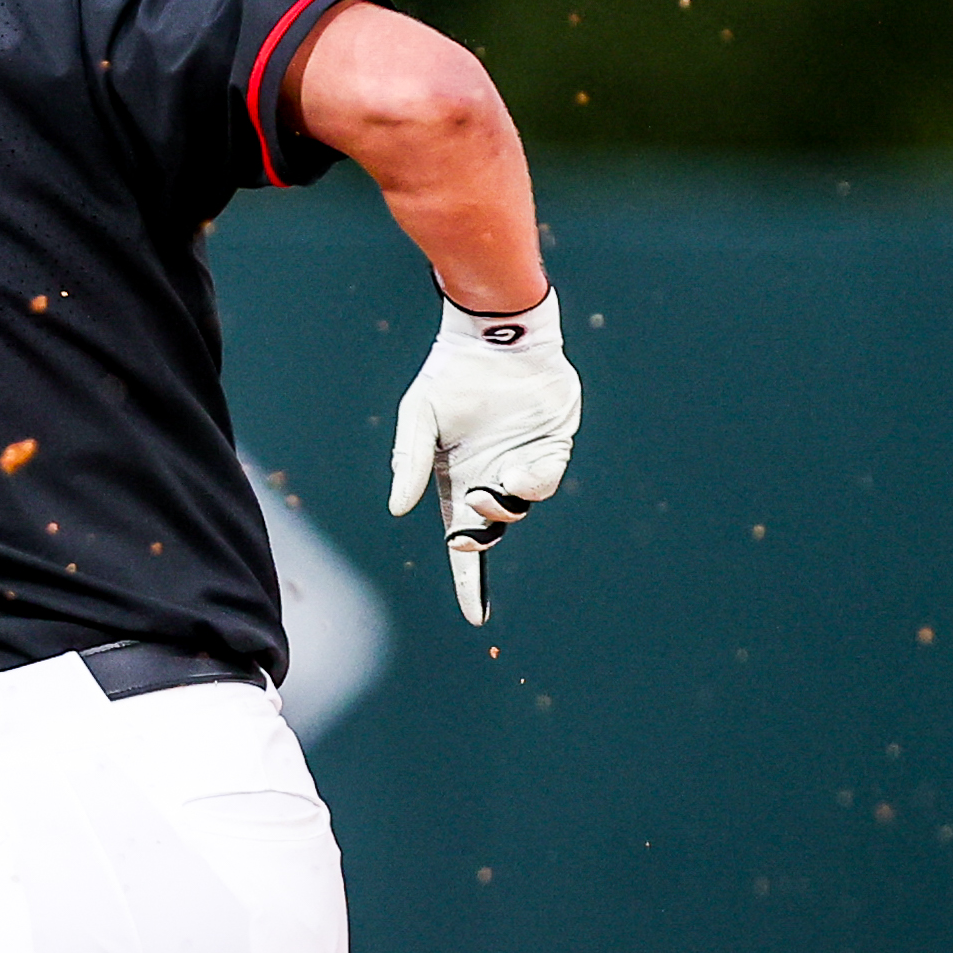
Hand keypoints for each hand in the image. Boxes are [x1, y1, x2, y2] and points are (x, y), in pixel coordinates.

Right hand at [384, 291, 582, 624]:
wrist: (495, 334)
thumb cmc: (451, 374)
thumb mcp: (419, 417)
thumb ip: (409, 462)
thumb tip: (398, 508)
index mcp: (456, 482)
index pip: (462, 542)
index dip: (470, 581)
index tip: (476, 617)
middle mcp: (490, 478)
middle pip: (491, 531)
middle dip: (481, 540)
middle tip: (468, 530)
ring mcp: (523, 463)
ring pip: (521, 508)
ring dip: (504, 509)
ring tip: (489, 488)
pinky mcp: (554, 446)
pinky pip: (547, 479)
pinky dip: (533, 482)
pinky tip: (516, 467)